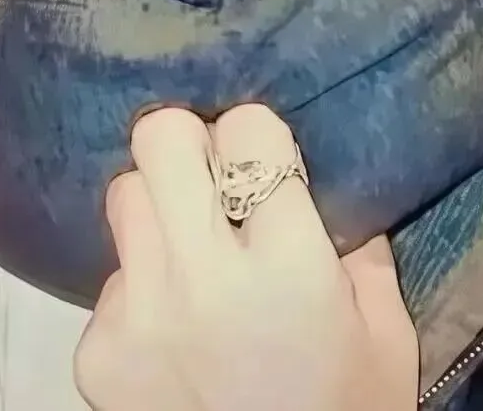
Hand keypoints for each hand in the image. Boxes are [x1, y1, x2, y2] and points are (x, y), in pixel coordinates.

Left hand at [73, 105, 417, 410]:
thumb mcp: (385, 336)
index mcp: (288, 269)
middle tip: (210, 176)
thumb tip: (312, 178)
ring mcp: (139, 314)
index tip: (263, 159)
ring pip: (123, 196)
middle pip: (159, 138)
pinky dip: (139, 290)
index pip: (247, 130)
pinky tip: (172, 331)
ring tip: (190, 253)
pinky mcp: (97, 351)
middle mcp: (202, 279)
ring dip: (158, 210)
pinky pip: (109, 279)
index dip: (257, 136)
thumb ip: (357, 246)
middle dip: (188, 143)